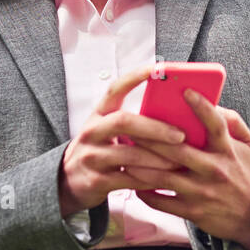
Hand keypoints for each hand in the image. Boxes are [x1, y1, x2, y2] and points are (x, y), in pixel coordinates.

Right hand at [57, 63, 189, 217]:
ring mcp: (92, 156)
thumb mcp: (107, 131)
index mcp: (99, 114)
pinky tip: (165, 179)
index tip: (156, 68)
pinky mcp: (96, 181)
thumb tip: (175, 113)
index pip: (115, 89)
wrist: (68, 181)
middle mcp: (92, 132)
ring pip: (129, 155)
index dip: (135, 77)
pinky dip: (149, 179)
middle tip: (181, 135)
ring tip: (180, 161)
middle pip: (124, 121)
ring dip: (158, 158)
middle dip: (155, 128)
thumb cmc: (99, 149)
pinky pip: (128, 179)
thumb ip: (132, 122)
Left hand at [120, 88, 249, 249]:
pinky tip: (133, 182)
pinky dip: (145, 192)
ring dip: (140, 165)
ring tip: (124, 154)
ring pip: (164, 177)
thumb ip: (234, 123)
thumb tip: (214, 104)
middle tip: (130, 125)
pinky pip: (162, 201)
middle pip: (177, 150)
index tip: (185, 91)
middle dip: (151, 137)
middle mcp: (215, 170)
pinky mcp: (193, 212)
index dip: (201, 106)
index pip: (215, 124)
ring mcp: (202, 192)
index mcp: (228, 151)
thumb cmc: (248, 176)